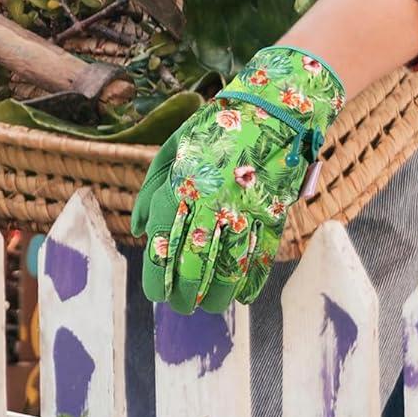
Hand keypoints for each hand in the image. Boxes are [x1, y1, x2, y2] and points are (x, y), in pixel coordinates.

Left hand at [130, 45, 344, 313]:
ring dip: (217, 294)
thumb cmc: (215, 129)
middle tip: (180, 308)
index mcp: (183, 182)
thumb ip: (152, 190)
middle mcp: (213, 200)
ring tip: (207, 306)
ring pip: (231, 266)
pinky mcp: (276, 214)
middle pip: (196, 261)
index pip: (164, 240)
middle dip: (185, 292)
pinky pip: (263, 256)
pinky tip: (241, 296)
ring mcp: (247, 208)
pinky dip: (252, 281)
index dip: (158, 273)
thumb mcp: (172, 150)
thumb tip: (141, 231)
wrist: (274, 109)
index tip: (155, 293)